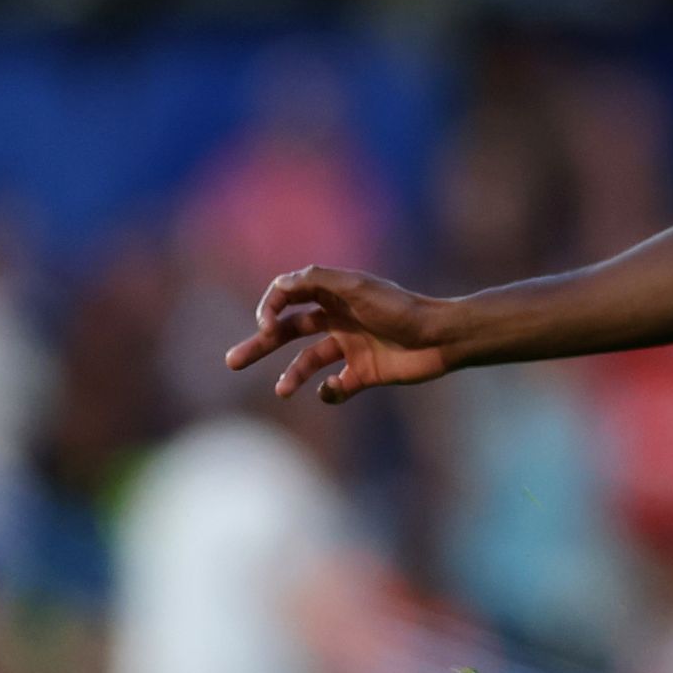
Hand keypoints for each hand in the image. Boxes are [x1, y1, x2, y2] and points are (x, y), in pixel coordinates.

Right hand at [223, 266, 458, 403]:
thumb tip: (278, 284)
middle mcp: (338, 320)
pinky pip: (337, 387)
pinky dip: (330, 391)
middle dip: (259, 345)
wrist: (441, 338)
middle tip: (231, 361)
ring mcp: (351, 347)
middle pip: (288, 332)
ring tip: (282, 392)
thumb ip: (316, 280)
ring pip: (308, 362)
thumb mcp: (355, 287)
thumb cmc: (400, 308)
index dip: (270, 309)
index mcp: (333, 295)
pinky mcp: (365, 373)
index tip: (266, 326)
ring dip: (291, 376)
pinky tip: (334, 389)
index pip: (287, 297)